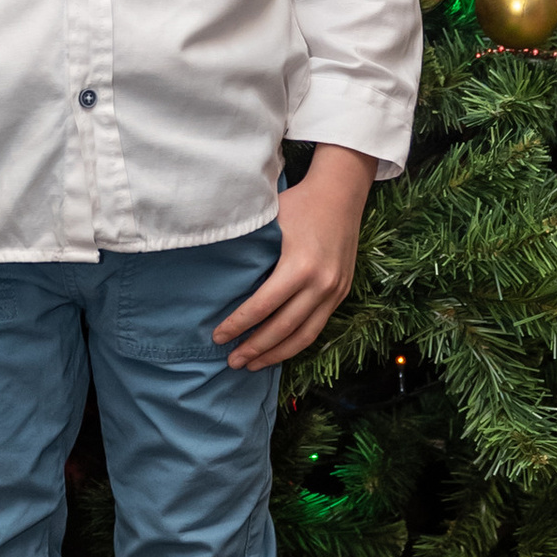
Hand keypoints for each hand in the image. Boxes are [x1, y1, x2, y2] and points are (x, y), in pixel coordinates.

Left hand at [213, 147, 372, 371]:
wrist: (341, 193)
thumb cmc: (298, 203)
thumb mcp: (269, 221)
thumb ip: (248, 249)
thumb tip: (214, 275)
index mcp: (299, 266)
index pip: (262, 306)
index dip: (238, 325)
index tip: (218, 337)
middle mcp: (321, 284)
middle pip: (283, 329)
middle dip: (255, 348)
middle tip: (232, 361)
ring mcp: (335, 291)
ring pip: (304, 335)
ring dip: (277, 354)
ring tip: (253, 364)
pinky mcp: (342, 292)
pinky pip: (318, 326)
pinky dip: (296, 342)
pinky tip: (278, 349)